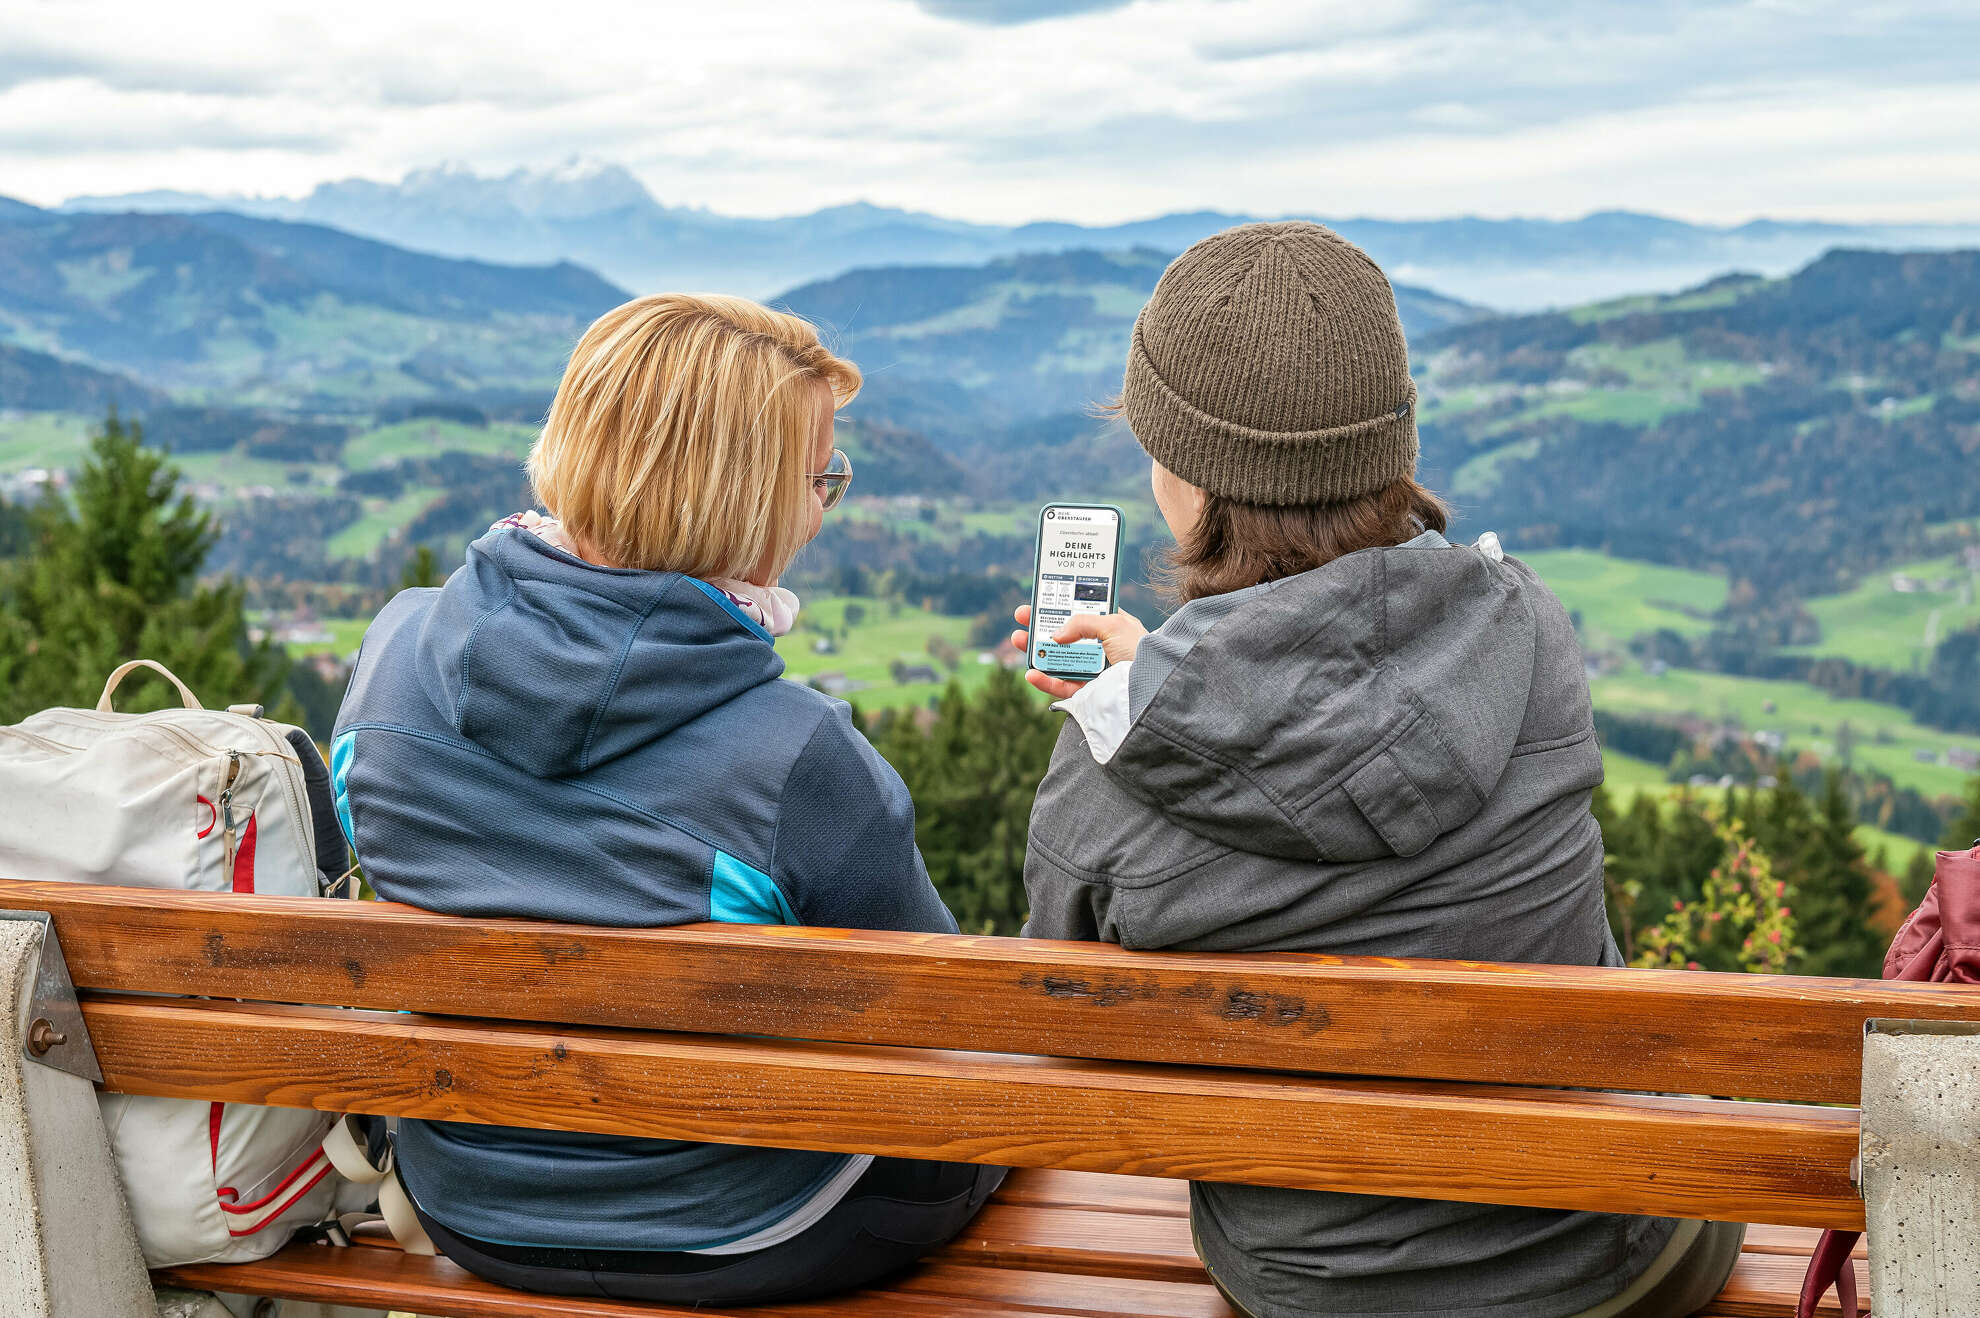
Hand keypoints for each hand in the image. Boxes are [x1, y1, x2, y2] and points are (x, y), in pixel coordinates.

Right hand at [1010, 603, 1148, 699]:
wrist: (1152, 687)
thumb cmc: (1140, 650)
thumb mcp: (1113, 624)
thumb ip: (1082, 622)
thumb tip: (1056, 635)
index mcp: (1112, 627)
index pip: (1082, 613)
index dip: (1061, 606)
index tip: (1042, 599)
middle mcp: (1102, 649)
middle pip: (1065, 636)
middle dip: (1041, 626)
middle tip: (1021, 616)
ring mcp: (1094, 672)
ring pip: (1058, 661)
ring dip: (1036, 651)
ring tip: (1017, 639)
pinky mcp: (1088, 695)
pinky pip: (1061, 687)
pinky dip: (1044, 681)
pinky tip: (1030, 673)